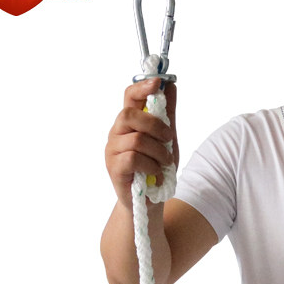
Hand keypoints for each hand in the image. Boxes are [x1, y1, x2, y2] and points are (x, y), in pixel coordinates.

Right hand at [105, 78, 177, 207]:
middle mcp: (117, 133)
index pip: (130, 96)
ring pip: (137, 140)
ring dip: (159, 152)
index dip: (142, 87)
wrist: (150, 201)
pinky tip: (157, 175)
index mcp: (129, 123)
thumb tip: (171, 86)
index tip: (158, 82)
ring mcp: (112, 150)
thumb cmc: (156, 168)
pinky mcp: (114, 168)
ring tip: (165, 164)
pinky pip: (134, 159)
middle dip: (156, 126)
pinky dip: (152, 167)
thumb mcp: (167, 140)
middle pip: (130, 114)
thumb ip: (167, 115)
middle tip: (169, 139)